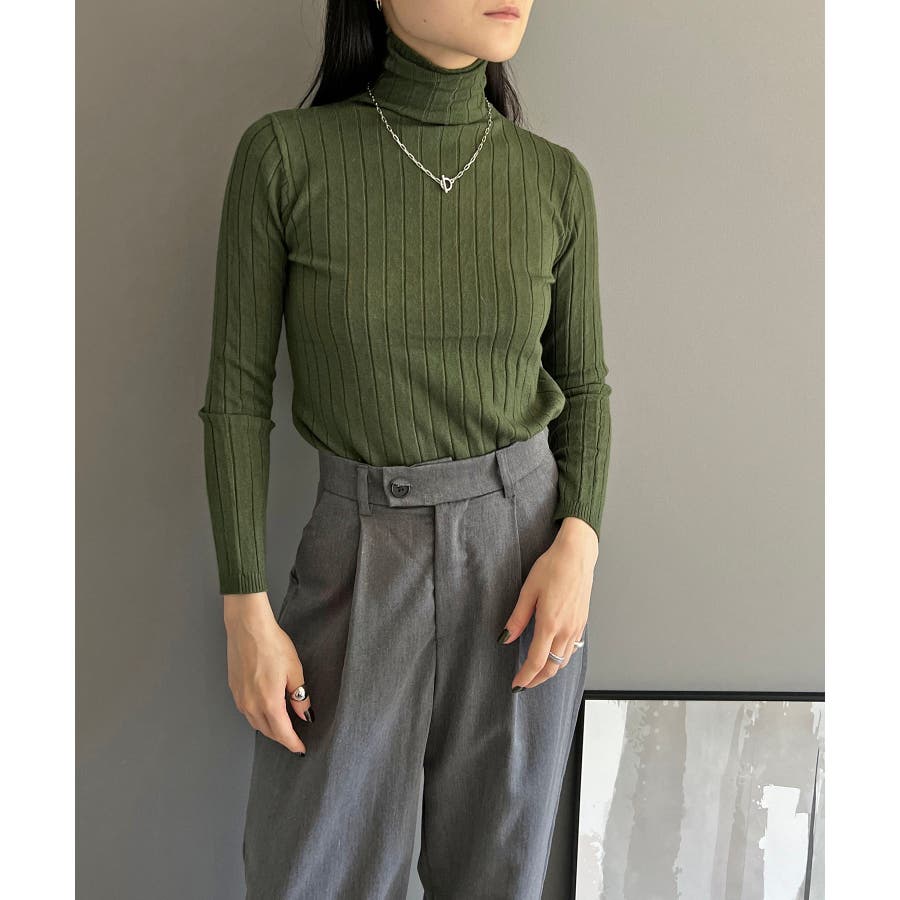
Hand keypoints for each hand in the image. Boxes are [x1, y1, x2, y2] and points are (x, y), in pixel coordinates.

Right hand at [223, 592, 312, 752]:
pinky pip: (247, 712)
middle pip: (268, 731)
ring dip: (269, 728)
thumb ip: (300, 696)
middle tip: (295, 739)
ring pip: (255, 723)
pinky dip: (258, 717)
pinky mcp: (234, 689)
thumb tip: (305, 715)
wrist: (248, 628)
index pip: (282, 733)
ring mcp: (240, 698)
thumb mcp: (295, 670)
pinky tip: (266, 710)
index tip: (301, 749)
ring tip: (283, 726)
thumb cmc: (272, 645)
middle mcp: (251, 705)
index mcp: (268, 702)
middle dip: (282, 738)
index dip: (293, 743)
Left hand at [502, 517, 596, 690]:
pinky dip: (560, 658)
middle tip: (524, 684)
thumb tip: (505, 638)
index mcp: (550, 623)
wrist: (577, 555)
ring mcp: (577, 627)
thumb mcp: (528, 591)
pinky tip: (552, 654)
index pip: (537, 661)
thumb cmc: (552, 568)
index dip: (525, 677)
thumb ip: (517, 618)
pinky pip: (572, 649)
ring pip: (564, 660)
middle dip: (537, 679)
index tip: (516, 685)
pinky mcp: (582, 622)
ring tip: (536, 672)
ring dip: (550, 670)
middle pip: (552, 667)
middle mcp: (566, 630)